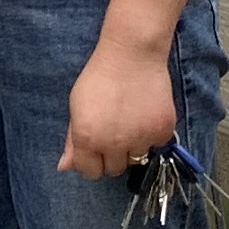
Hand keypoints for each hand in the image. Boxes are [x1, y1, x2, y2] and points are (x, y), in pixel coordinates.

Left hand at [59, 33, 178, 177]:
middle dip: (112, 156)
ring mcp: (141, 139)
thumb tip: (65, 167)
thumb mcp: (77, 107)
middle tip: (115, 133)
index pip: (91, 172)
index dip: (92, 162)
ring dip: (133, 146)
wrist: (132, 55)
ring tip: (131, 121)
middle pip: (114, 170)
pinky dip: (152, 136)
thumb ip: (72, 140)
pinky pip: (156, 145)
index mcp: (88, 138)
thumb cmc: (99, 78)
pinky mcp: (162, 131)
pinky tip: (146, 116)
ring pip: (136, 158)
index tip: (96, 150)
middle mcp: (114, 143)